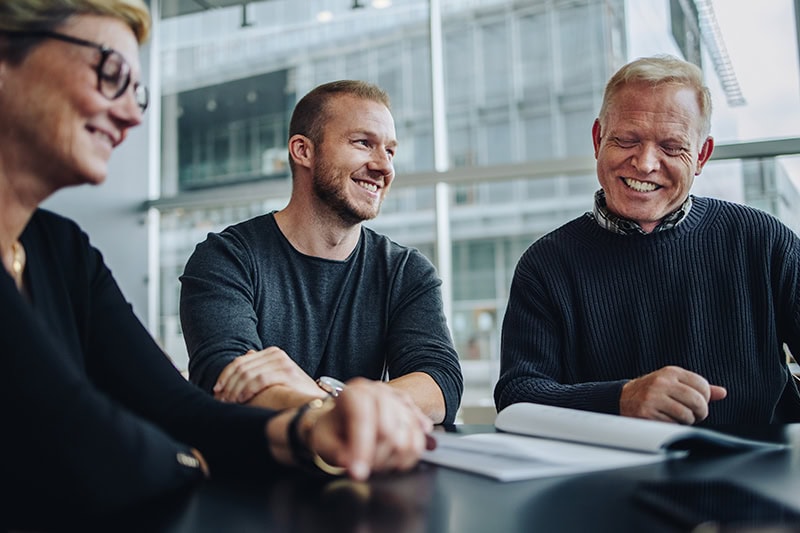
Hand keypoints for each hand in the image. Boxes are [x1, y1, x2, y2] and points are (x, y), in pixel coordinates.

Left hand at [214, 347, 323, 403]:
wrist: (317, 401)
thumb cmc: (294, 393)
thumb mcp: (275, 377)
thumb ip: (261, 366)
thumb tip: (247, 354)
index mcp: (271, 353)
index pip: (240, 362)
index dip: (225, 376)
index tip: (217, 391)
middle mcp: (276, 354)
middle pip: (241, 368)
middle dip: (228, 385)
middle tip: (221, 400)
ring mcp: (282, 362)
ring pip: (247, 374)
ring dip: (234, 390)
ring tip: (230, 403)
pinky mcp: (287, 373)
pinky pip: (259, 379)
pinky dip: (246, 390)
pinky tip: (241, 400)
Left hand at [307, 378, 434, 479]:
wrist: (345, 422)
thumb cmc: (334, 431)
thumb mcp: (324, 442)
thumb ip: (336, 453)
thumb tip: (352, 463)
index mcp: (353, 394)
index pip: (363, 420)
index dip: (362, 449)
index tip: (358, 473)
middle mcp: (378, 391)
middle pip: (389, 430)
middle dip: (377, 458)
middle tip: (366, 467)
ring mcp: (397, 400)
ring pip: (408, 435)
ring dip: (394, 458)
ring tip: (379, 463)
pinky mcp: (410, 411)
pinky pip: (420, 433)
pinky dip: (414, 451)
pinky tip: (402, 459)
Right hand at [620, 365, 726, 423]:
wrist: (623, 398)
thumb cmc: (653, 392)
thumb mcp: (674, 384)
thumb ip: (697, 388)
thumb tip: (722, 393)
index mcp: (671, 372)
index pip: (702, 385)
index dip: (705, 399)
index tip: (698, 403)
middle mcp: (662, 382)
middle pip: (697, 401)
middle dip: (700, 413)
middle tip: (695, 415)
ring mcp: (653, 397)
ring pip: (687, 415)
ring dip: (687, 421)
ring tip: (679, 417)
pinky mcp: (646, 412)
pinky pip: (672, 424)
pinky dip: (673, 426)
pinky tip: (666, 420)